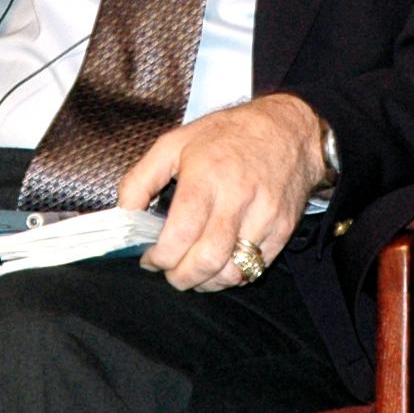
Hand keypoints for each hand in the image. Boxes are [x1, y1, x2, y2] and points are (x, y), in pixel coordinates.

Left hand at [122, 95, 326, 291]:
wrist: (289, 130)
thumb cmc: (227, 135)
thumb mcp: (174, 143)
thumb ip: (140, 179)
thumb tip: (124, 215)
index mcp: (206, 175)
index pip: (180, 233)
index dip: (160, 257)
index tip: (150, 260)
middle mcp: (238, 197)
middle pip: (206, 260)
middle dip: (181, 277)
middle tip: (170, 273)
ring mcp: (265, 216)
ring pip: (232, 271)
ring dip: (207, 282)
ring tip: (194, 273)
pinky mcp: (283, 229)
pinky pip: (255, 268)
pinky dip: (233, 275)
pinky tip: (220, 264)